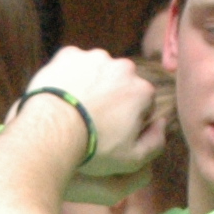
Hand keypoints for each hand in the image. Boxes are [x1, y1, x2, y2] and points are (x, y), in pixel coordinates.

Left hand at [18, 48, 163, 179]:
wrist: (51, 131)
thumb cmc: (93, 148)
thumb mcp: (132, 159)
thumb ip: (156, 142)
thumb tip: (162, 123)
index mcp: (142, 90)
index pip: (143, 103)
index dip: (130, 119)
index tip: (113, 132)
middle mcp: (123, 67)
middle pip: (121, 83)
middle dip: (112, 98)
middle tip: (93, 120)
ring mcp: (95, 58)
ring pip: (98, 71)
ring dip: (92, 85)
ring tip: (75, 109)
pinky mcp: (69, 54)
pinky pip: (73, 64)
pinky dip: (69, 76)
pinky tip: (62, 96)